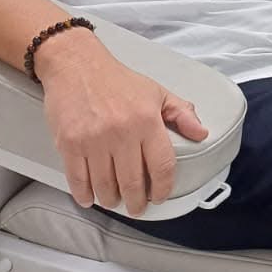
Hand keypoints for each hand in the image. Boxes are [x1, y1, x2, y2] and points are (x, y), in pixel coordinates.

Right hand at [37, 31, 208, 216]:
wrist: (76, 64)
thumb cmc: (117, 80)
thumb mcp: (156, 91)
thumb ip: (181, 113)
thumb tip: (202, 133)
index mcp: (146, 120)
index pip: (162, 166)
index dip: (163, 188)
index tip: (160, 196)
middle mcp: (122, 133)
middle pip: (133, 183)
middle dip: (137, 202)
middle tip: (137, 207)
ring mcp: (94, 140)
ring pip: (105, 186)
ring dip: (111, 200)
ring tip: (115, 200)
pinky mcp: (69, 144)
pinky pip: (78, 180)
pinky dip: (85, 195)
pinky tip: (91, 198)